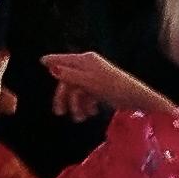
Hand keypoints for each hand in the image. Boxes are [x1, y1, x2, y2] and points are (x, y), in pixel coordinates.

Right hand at [46, 48, 174, 127]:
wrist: (138, 100)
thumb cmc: (114, 88)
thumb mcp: (89, 82)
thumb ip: (69, 74)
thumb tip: (50, 66)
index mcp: (87, 60)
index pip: (65, 59)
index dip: (52, 61)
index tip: (40, 62)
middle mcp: (90, 66)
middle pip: (68, 79)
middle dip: (64, 96)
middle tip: (59, 113)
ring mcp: (96, 78)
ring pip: (77, 90)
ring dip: (76, 105)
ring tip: (81, 118)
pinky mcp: (102, 89)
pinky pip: (87, 96)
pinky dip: (86, 105)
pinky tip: (90, 114)